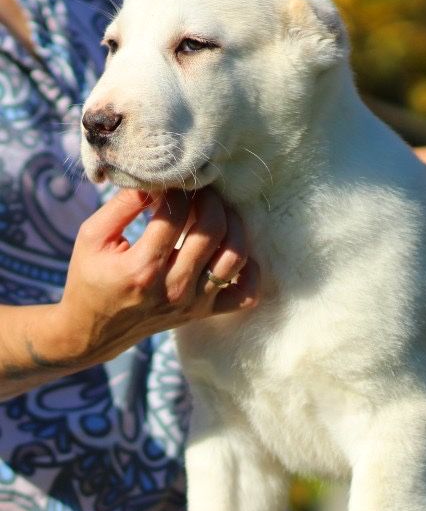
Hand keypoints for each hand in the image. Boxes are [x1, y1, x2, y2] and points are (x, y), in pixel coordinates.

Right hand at [42, 187, 257, 367]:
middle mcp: (174, 287)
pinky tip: (231, 251)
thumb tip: (156, 179)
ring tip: (217, 213)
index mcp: (142, 268)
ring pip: (235, 256)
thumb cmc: (91, 277)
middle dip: (210, 200)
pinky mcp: (206, 312)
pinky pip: (246, 294)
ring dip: (233, 226)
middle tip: (200, 190)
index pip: (176, 215)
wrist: (94, 330)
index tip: (172, 183)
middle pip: (212, 230)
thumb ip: (123, 205)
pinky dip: (249, 272)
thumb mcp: (92, 237)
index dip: (177, 190)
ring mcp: (194, 302)